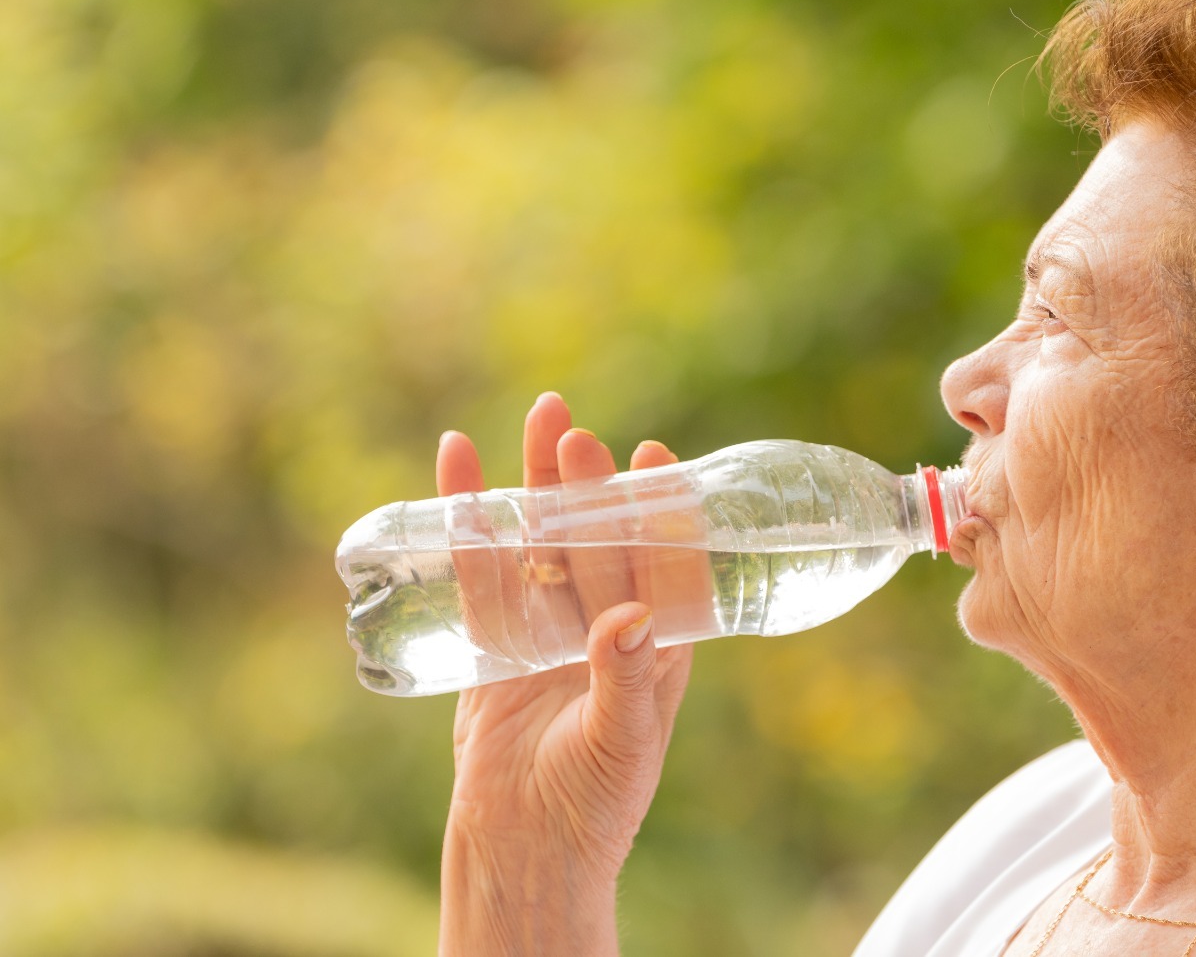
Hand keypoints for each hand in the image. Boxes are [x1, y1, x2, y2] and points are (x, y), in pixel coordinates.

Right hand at [437, 392, 694, 955]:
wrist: (525, 852)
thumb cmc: (593, 805)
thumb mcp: (619, 744)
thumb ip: (624, 680)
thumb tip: (628, 617)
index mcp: (656, 644)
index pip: (664, 561)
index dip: (659, 508)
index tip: (655, 456)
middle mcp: (606, 624)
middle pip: (598, 538)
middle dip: (588, 486)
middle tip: (574, 432)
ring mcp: (549, 627)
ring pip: (543, 542)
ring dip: (537, 483)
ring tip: (540, 414)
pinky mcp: (495, 641)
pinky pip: (483, 573)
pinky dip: (471, 522)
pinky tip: (460, 466)